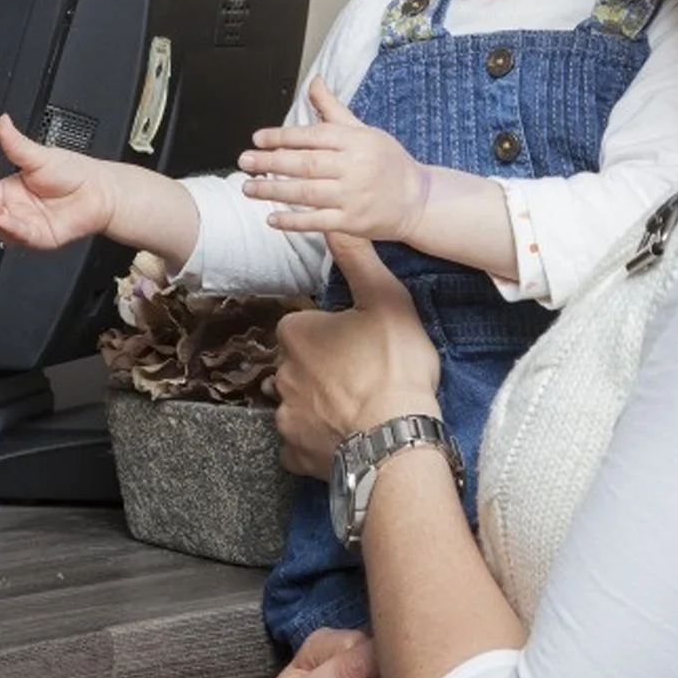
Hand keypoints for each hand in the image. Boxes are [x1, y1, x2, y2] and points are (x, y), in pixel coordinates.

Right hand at [0, 113, 116, 249]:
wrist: (100, 190)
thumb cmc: (73, 173)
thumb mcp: (38, 155)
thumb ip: (15, 143)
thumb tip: (2, 121)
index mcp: (7, 189)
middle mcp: (12, 209)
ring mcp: (24, 225)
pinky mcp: (38, 238)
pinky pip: (20, 235)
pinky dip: (9, 228)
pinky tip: (2, 219)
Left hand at [240, 77, 430, 242]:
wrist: (419, 200)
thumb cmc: (388, 162)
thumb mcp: (364, 129)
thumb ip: (333, 108)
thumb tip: (314, 81)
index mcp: (355, 141)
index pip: (312, 136)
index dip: (282, 137)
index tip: (258, 139)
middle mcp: (353, 167)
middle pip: (304, 164)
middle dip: (270, 162)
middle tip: (245, 161)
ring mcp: (352, 196)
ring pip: (306, 192)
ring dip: (274, 190)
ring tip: (250, 187)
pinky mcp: (352, 221)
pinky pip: (317, 221)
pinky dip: (293, 221)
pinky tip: (272, 219)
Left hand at [274, 233, 440, 477]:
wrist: (396, 437)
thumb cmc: (393, 366)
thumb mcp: (384, 299)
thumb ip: (357, 260)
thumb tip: (333, 224)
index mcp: (296, 334)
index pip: (304, 326)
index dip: (332, 334)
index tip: (358, 344)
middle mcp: (281, 373)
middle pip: (298, 365)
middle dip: (321, 370)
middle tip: (361, 378)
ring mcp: (286, 415)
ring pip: (296, 403)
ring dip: (317, 405)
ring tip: (355, 410)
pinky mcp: (296, 452)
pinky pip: (298, 443)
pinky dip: (314, 441)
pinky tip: (341, 437)